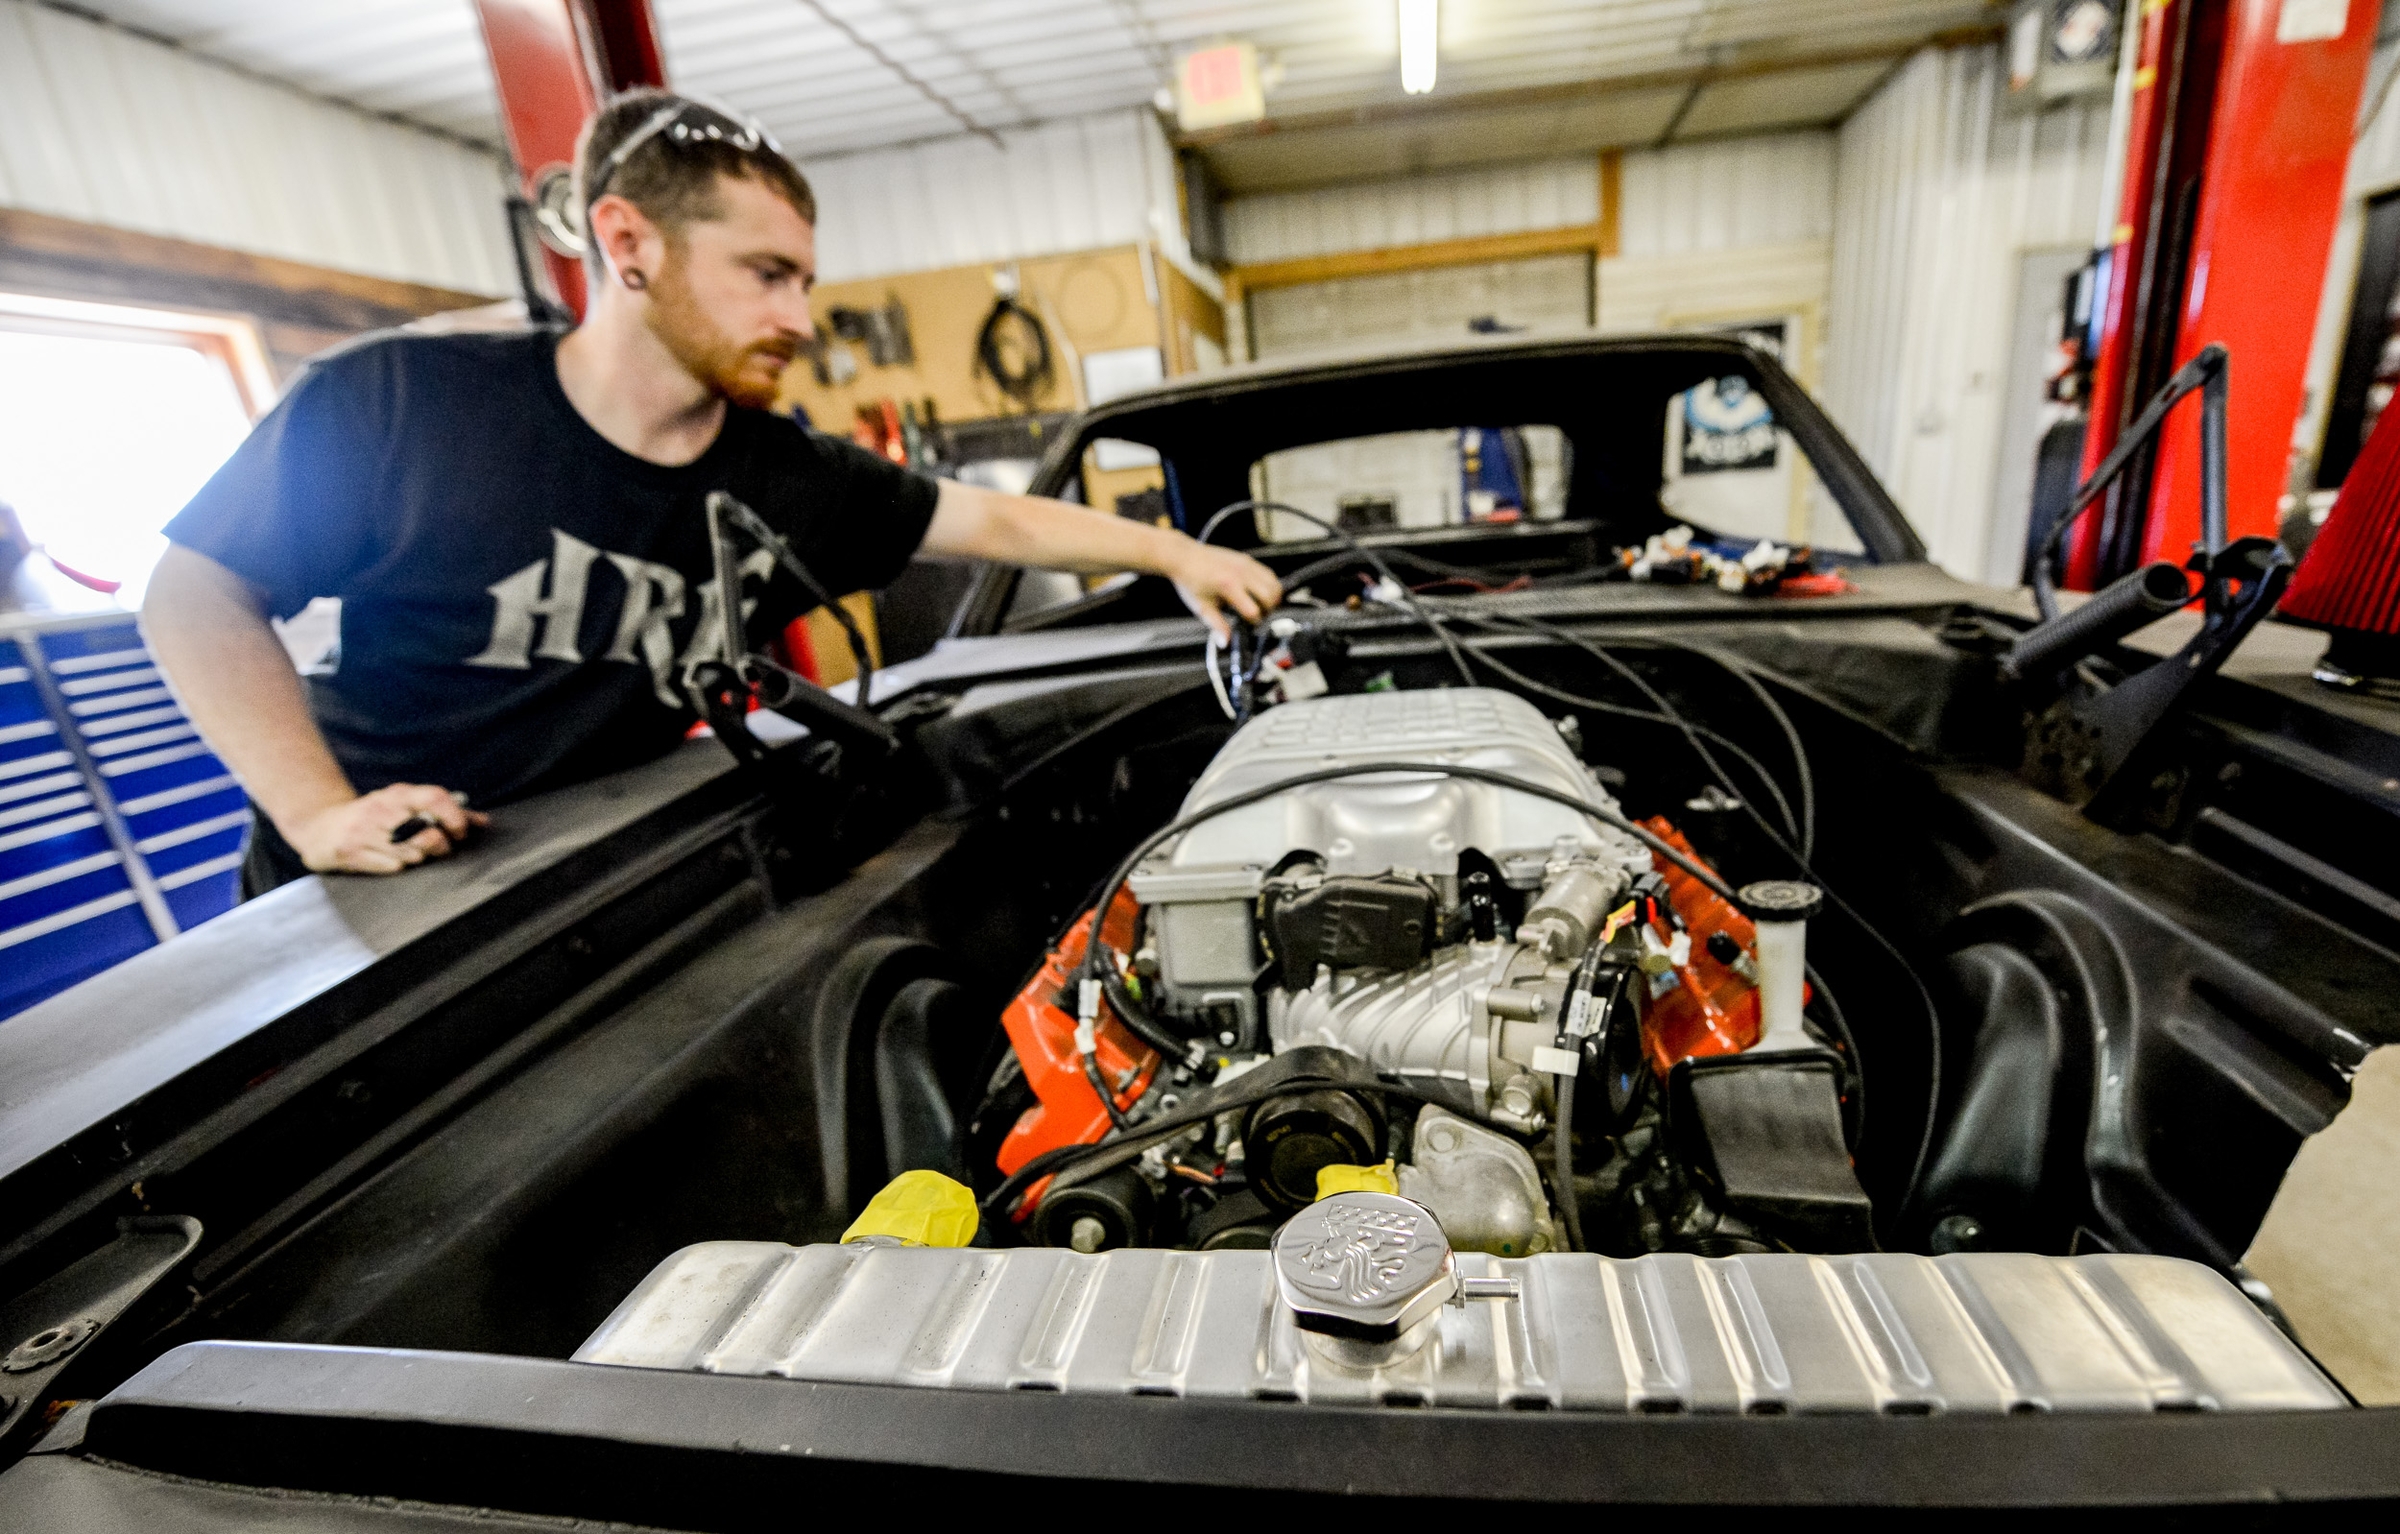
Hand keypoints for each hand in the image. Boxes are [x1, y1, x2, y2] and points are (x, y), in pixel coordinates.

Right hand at [281, 783, 486, 874]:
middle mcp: (381, 808)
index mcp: (398, 794)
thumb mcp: (403, 806)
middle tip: (439, 850)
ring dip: (418, 858)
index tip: (460, 833)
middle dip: (438, 845)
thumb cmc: (374, 818)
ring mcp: (364, 830)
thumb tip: (483, 821)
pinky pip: (389, 866)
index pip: (434, 797)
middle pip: (424, 830)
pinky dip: (397, 867)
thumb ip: (443, 812)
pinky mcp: (350, 851)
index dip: (455, 816)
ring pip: (409, 852)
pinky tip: (391, 862)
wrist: (320, 826)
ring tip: (412, 854)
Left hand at [1165, 539, 1281, 641]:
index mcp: (1228, 586)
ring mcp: (1246, 564)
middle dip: (1267, 611)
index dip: (1252, 622)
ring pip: (1274, 583)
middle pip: (1270, 596)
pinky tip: (1257, 592)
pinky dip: (1269, 585)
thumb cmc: (1190, 580)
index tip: (1246, 624)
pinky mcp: (1247, 560)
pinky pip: (1269, 574)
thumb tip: (1225, 642)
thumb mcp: (1202, 607)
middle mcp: (1241, 573)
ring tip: (1259, 605)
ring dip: (1272, 598)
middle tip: (1256, 616)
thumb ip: (1217, 625)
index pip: (1253, 610)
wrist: (1183, 557)